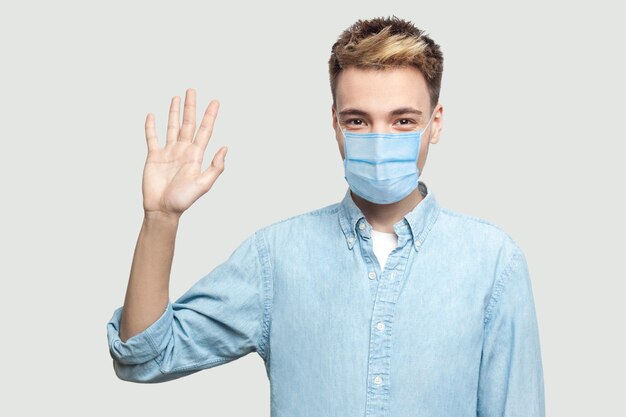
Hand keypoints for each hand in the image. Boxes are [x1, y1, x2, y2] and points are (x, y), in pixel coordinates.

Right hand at [142, 88, 226, 217]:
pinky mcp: (154, 156)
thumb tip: (225, 148)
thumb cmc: (183, 200)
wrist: (162, 209)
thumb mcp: (203, 184)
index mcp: (195, 155)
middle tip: (192, 90)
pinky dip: (151, 127)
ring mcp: (168, 152)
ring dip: (174, 112)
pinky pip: (152, 138)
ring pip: (171, 127)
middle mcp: (183, 150)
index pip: (205, 130)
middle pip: (188, 123)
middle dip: (191, 107)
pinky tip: (152, 115)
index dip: (210, 116)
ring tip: (177, 97)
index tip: (215, 101)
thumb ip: (215, 167)